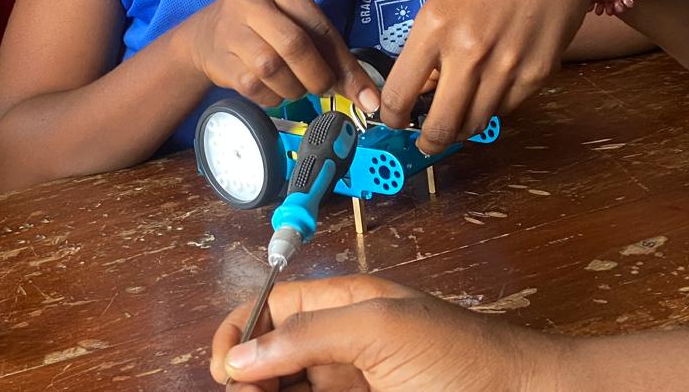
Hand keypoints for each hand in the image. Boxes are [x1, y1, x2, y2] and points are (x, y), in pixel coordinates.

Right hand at [185, 0, 379, 111]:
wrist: (206, 35)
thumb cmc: (262, 25)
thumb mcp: (294, 20)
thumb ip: (328, 49)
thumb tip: (367, 96)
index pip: (319, 25)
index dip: (344, 64)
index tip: (364, 95)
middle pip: (295, 45)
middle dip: (317, 76)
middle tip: (323, 88)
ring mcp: (230, 27)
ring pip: (273, 69)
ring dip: (293, 88)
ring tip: (295, 86)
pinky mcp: (219, 57)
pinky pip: (254, 86)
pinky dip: (271, 96)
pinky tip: (272, 89)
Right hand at [210, 275, 553, 390]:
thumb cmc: (463, 356)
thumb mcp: (381, 330)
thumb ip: (308, 335)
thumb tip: (240, 355)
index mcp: (344, 305)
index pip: (272, 307)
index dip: (240, 331)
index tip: (225, 369)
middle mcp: (343, 343)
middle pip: (271, 354)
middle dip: (247, 374)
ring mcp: (355, 383)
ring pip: (291, 389)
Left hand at [381, 0, 626, 152]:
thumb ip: (431, 46)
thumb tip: (421, 89)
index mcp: (434, 27)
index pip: (399, 94)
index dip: (393, 116)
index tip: (395, 120)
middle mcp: (467, 52)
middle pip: (441, 126)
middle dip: (430, 140)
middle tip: (427, 139)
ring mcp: (505, 67)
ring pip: (475, 124)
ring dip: (463, 127)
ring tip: (459, 117)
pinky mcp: (537, 75)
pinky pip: (505, 110)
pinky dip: (493, 109)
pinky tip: (490, 93)